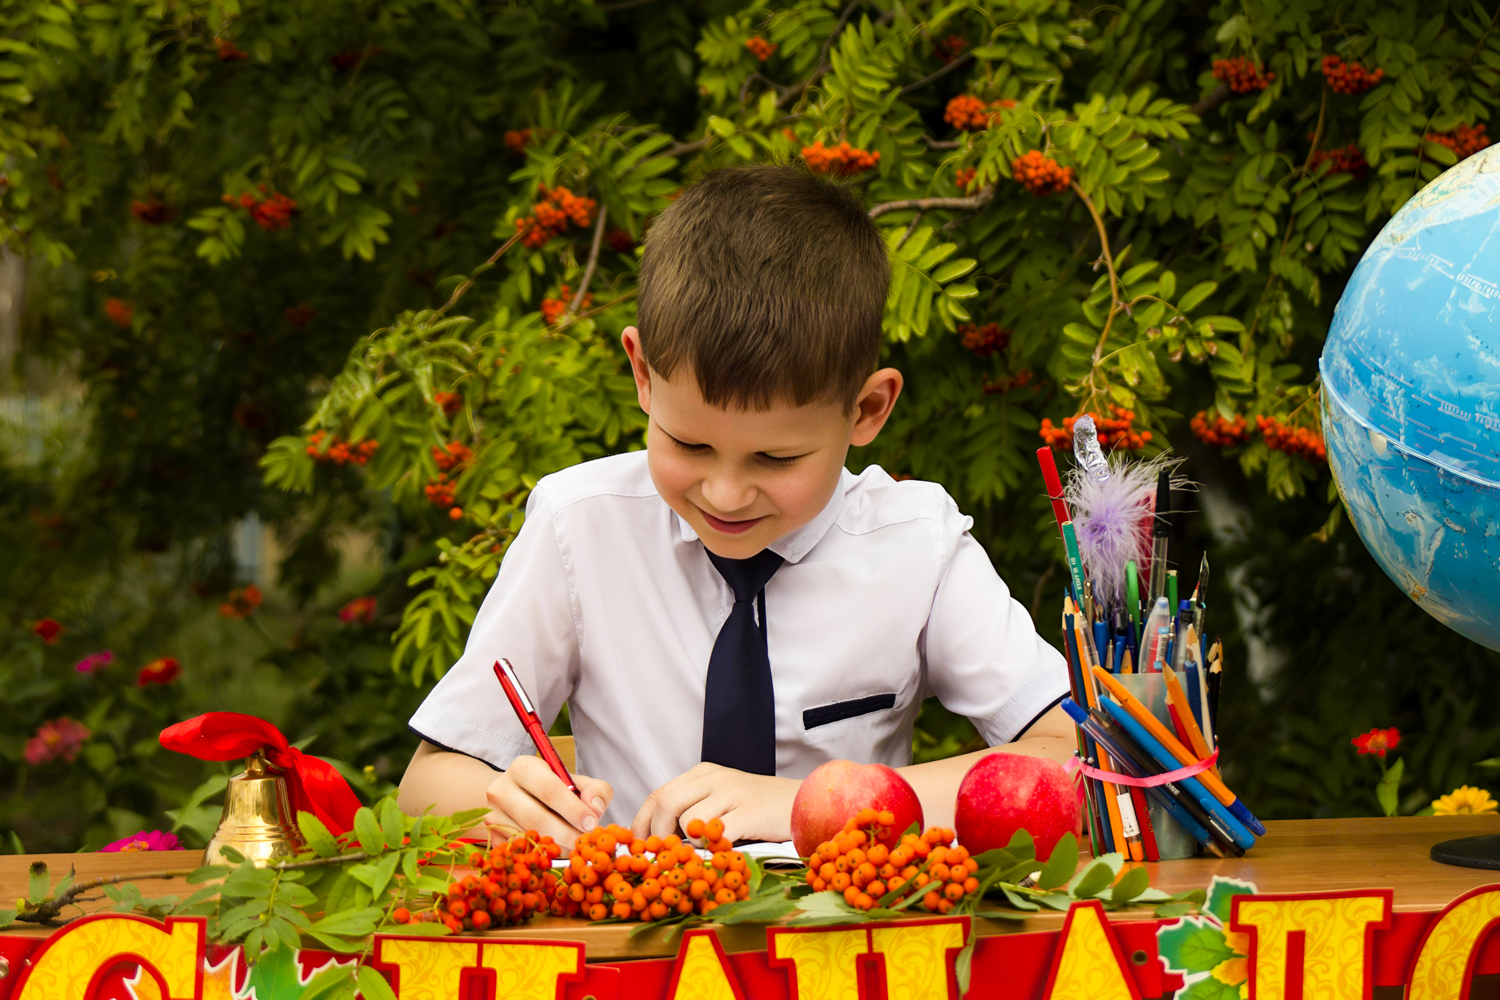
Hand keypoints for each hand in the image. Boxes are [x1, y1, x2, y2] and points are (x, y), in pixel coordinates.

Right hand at [485, 755, 612, 848]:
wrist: (512, 797)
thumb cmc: (551, 789)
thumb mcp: (574, 781)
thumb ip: (595, 790)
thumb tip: (595, 809)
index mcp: (523, 767)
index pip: (549, 789)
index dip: (573, 809)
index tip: (591, 823)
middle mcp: (501, 789)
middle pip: (537, 818)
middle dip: (567, 834)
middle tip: (584, 843)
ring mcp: (492, 814)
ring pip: (528, 838)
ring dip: (557, 848)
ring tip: (574, 848)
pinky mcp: (490, 837)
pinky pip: (520, 852)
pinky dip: (542, 856)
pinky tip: (555, 853)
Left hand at [631, 763, 798, 842]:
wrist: (803, 802)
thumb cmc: (759, 808)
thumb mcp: (721, 799)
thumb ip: (692, 808)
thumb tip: (657, 838)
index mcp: (703, 774)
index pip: (658, 794)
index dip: (641, 822)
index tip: (638, 846)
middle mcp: (715, 778)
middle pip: (667, 803)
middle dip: (657, 834)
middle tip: (663, 856)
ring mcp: (733, 792)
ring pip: (689, 819)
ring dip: (690, 843)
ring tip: (705, 849)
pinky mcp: (750, 812)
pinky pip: (716, 833)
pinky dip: (711, 848)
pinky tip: (721, 851)